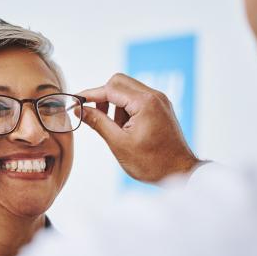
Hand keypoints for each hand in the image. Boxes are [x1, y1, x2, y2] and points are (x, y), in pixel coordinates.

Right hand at [77, 73, 200, 182]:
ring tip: (116, 130)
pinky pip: (137, 99)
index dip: (90, 95)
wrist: (180, 173)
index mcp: (145, 102)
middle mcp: (154, 96)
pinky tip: (125, 129)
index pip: (110, 88)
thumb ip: (98, 122)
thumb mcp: (119, 143)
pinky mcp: (161, 107)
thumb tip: (80, 109)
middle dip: (103, 97)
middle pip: (119, 82)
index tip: (76, 102)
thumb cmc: (152, 163)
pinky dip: (126, 109)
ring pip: (127, 90)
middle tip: (95, 116)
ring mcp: (159, 100)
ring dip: (115, 105)